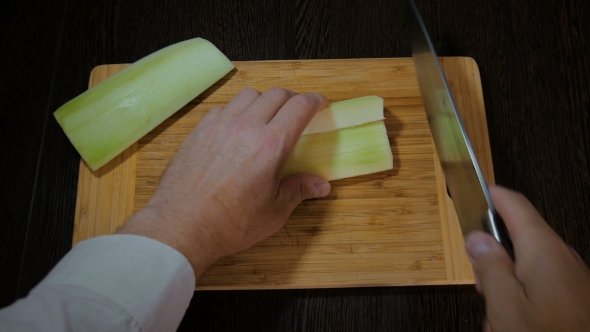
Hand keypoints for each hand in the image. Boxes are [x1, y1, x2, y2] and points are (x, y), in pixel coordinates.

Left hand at [118, 88, 330, 276]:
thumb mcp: (273, 212)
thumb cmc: (230, 223)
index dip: (315, 100)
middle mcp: (247, 126)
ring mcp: (220, 125)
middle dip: (293, 98)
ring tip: (267, 116)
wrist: (182, 226)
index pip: (299, 106)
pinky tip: (237, 128)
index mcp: (271, 145)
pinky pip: (224, 107)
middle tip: (298, 112)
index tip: (321, 104)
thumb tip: (321, 185)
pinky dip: (237, 110)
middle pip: (276, 94)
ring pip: (249, 95)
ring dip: (264, 100)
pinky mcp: (200, 130)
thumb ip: (299, 191)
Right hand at [465, 185, 589, 331]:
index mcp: (543, 250)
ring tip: (498, 307)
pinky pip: (543, 279)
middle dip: (494, 251)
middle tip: (480, 278)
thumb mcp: (504, 305)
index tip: (474, 191)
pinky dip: (524, 290)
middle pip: (521, 234)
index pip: (515, 204)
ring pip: (530, 260)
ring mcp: (572, 275)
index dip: (492, 194)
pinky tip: (518, 317)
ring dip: (508, 275)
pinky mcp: (576, 294)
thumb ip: (489, 266)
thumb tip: (478, 239)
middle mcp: (562, 256)